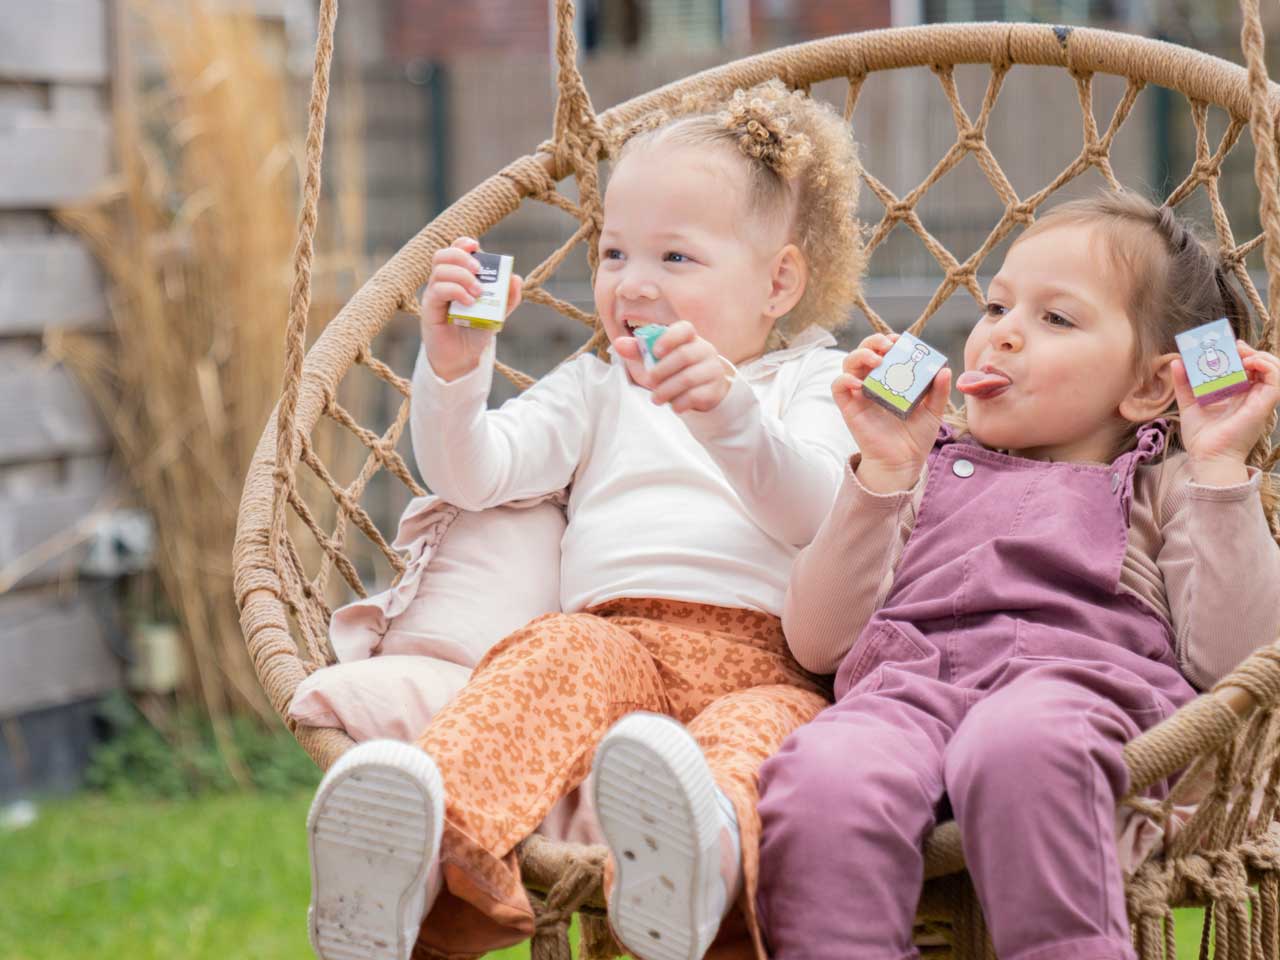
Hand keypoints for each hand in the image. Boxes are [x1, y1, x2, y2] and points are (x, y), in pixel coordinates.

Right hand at [420, 237, 522, 380]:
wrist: (463, 357)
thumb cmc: (476, 331)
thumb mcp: (498, 313)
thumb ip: (508, 297)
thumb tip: (515, 278)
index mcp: (458, 277)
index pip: (454, 250)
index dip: (463, 243)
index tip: (476, 246)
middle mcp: (443, 281)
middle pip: (443, 255)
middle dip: (462, 257)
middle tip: (479, 269)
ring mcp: (435, 293)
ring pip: (440, 270)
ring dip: (462, 276)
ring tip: (478, 292)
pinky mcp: (430, 307)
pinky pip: (438, 289)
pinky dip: (456, 291)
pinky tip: (470, 302)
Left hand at [614, 320, 733, 412]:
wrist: (702, 391)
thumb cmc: (675, 371)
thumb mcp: (656, 360)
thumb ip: (638, 350)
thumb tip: (619, 343)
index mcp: (689, 338)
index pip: (685, 329)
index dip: (670, 338)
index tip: (656, 351)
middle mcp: (705, 350)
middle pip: (684, 355)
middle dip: (661, 371)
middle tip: (649, 382)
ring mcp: (713, 369)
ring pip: (688, 378)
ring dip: (667, 390)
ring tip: (656, 399)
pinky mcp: (715, 389)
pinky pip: (696, 395)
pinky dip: (680, 403)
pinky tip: (674, 405)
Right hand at [832, 333, 951, 492]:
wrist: (903, 462)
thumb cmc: (916, 437)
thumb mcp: (933, 412)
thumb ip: (938, 391)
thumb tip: (944, 369)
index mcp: (891, 379)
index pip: (884, 351)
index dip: (888, 340)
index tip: (900, 340)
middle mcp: (873, 383)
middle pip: (864, 352)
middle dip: (873, 342)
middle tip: (888, 346)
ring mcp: (859, 394)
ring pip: (848, 364)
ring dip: (860, 355)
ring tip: (877, 360)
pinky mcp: (849, 407)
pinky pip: (838, 387)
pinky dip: (845, 380)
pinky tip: (860, 384)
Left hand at [1173, 340, 1279, 485]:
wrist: (1207, 456)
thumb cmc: (1201, 436)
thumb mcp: (1189, 403)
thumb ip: (1184, 384)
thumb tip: (1176, 362)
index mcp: (1238, 394)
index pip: (1247, 368)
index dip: (1242, 353)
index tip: (1228, 345)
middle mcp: (1251, 395)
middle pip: (1261, 366)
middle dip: (1250, 351)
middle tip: (1234, 346)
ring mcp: (1259, 400)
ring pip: (1273, 369)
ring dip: (1260, 356)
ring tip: (1242, 353)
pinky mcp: (1264, 404)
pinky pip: (1275, 379)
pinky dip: (1266, 366)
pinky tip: (1249, 363)